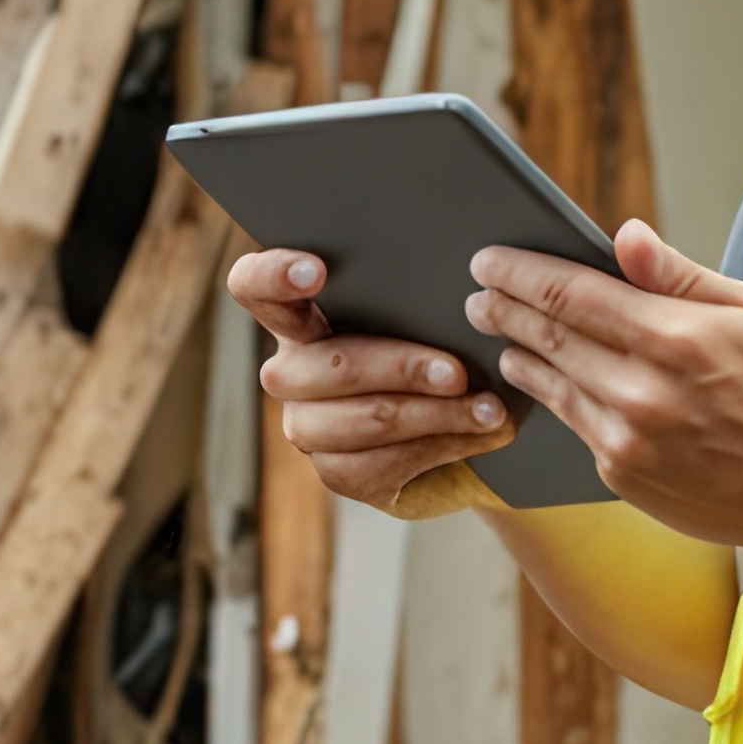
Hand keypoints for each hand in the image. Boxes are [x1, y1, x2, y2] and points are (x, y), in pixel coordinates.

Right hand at [229, 247, 515, 512]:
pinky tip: (478, 433)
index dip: (273, 276)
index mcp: (298, 317)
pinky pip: (384, 464)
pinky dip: (441, 447)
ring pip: (367, 420)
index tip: (316, 271)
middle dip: (403, 368)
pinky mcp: (336, 471)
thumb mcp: (418, 315)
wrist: (442, 421)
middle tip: (458, 373)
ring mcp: (307, 425)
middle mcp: (290, 372)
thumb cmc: (427, 344)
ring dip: (436, 415)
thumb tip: (473, 294)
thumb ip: (418, 298)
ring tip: (488, 410)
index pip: (254, 286)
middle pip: (332, 365)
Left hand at [464, 224, 742, 546]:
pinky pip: (578, 428)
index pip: (569, 294)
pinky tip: (548, 383)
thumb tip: (623, 236)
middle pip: (548, 339)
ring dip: (520, 357)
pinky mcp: (626, 478)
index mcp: (672, 338)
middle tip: (478, 296)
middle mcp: (641, 393)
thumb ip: (677, 276)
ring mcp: (629, 442)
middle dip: (504, 312)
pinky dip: (558, 399)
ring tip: (503, 338)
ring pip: (553, 387)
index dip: (519, 273)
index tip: (489, 260)